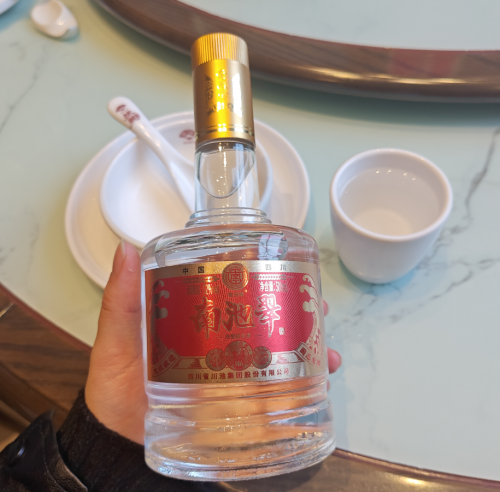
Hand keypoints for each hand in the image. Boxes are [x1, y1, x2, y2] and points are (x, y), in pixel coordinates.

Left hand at [85, 241, 341, 443]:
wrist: (120, 442)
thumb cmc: (115, 389)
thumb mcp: (116, 340)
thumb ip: (120, 300)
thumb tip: (125, 250)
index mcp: (191, 315)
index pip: (229, 284)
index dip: (258, 268)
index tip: (279, 259)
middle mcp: (216, 337)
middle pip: (262, 312)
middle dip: (292, 303)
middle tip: (313, 301)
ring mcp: (229, 367)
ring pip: (276, 345)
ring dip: (304, 338)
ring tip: (323, 336)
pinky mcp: (238, 396)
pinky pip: (276, 385)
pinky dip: (302, 379)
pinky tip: (320, 375)